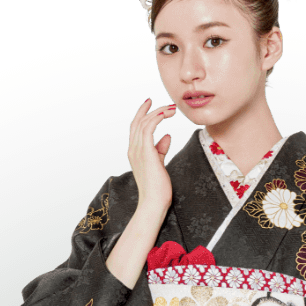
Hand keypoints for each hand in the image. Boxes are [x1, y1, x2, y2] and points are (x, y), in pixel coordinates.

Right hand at [127, 97, 176, 214]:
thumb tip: (167, 136)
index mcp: (135, 152)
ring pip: (144, 122)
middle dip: (152, 109)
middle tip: (167, 104)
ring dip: (159, 112)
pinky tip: (167, 114)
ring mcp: (138, 150)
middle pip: (139, 122)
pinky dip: (158, 118)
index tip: (152, 104)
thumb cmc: (157, 188)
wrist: (154, 202)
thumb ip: (161, 149)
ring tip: (173, 109)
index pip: (136, 128)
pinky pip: (149, 128)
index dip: (143, 114)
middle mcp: (133, 149)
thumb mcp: (159, 163)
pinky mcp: (146, 152)